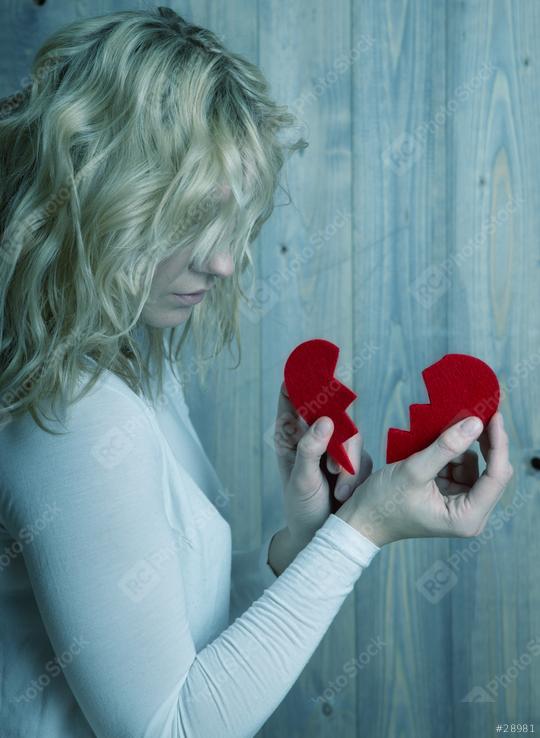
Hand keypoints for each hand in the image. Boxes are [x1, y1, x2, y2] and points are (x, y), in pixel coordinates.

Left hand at [273, 381, 372, 547]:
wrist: (322, 537)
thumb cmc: (301, 507)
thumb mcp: (300, 479)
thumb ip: (310, 449)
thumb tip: (325, 419)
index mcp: (291, 437)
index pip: (291, 401)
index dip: (297, 383)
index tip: (305, 369)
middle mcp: (313, 438)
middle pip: (329, 412)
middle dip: (335, 428)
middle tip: (332, 445)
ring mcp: (335, 450)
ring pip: (351, 436)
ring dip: (346, 462)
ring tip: (337, 486)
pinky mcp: (354, 464)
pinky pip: (362, 458)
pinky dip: (354, 476)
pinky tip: (344, 493)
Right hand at [336, 411, 513, 546]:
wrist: (361, 519)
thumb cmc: (384, 503)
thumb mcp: (414, 471)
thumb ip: (446, 447)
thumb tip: (475, 423)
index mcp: (467, 517)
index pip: (497, 477)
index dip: (498, 444)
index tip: (494, 415)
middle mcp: (471, 514)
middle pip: (491, 471)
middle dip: (481, 443)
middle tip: (476, 411)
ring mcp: (461, 504)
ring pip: (474, 465)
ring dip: (460, 447)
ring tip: (440, 434)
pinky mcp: (450, 495)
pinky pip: (459, 467)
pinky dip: (450, 453)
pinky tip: (435, 445)